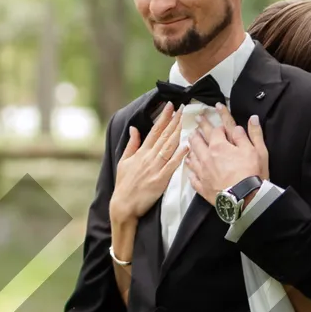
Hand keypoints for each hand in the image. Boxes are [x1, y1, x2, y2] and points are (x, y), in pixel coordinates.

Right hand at [111, 104, 185, 222]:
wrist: (123, 205)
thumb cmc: (124, 185)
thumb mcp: (124, 161)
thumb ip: (131, 144)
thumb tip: (134, 128)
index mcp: (141, 152)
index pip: (154, 131)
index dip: (163, 117)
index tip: (170, 106)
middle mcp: (149, 157)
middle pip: (164, 136)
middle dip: (173, 121)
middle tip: (182, 108)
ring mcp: (155, 168)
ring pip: (169, 147)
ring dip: (178, 132)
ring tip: (185, 120)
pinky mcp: (160, 180)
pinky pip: (172, 165)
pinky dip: (179, 155)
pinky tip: (187, 146)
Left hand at [184, 108, 268, 204]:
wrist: (244, 200)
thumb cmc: (252, 174)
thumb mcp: (258, 151)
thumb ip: (254, 134)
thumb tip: (251, 118)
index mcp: (220, 146)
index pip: (217, 129)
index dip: (218, 119)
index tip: (216, 109)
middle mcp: (207, 157)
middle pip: (199, 140)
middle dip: (199, 128)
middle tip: (197, 121)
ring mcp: (203, 172)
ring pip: (193, 156)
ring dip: (191, 146)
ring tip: (189, 140)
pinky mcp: (202, 187)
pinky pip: (193, 177)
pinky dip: (190, 170)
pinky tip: (189, 167)